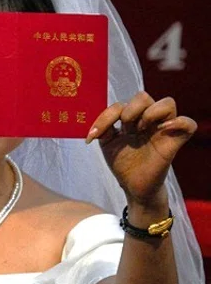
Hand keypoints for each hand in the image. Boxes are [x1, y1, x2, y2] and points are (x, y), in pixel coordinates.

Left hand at [87, 91, 195, 208]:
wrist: (132, 186)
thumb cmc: (123, 163)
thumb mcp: (108, 144)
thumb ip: (103, 129)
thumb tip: (97, 124)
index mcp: (131, 119)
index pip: (121, 104)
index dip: (106, 116)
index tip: (94, 136)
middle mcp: (148, 120)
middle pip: (143, 96)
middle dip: (130, 111)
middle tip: (126, 130)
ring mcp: (163, 129)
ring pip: (167, 103)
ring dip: (150, 113)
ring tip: (140, 131)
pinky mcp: (175, 141)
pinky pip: (188, 124)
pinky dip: (178, 122)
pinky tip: (162, 131)